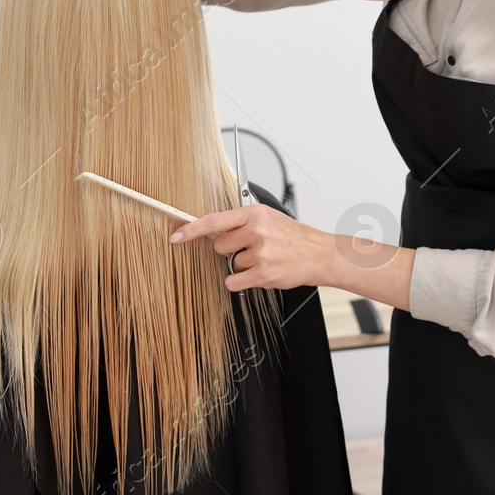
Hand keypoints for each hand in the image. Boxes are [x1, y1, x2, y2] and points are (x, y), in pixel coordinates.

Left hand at [170, 203, 331, 292]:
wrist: (318, 254)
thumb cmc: (292, 236)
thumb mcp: (268, 217)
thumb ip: (242, 221)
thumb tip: (214, 227)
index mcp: (254, 214)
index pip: (214, 220)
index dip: (191, 229)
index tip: (175, 236)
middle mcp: (256, 231)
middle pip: (219, 246)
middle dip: (230, 249)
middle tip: (250, 247)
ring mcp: (260, 254)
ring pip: (230, 264)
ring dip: (242, 265)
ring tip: (263, 259)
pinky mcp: (263, 274)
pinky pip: (234, 281)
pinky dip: (240, 280)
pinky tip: (257, 273)